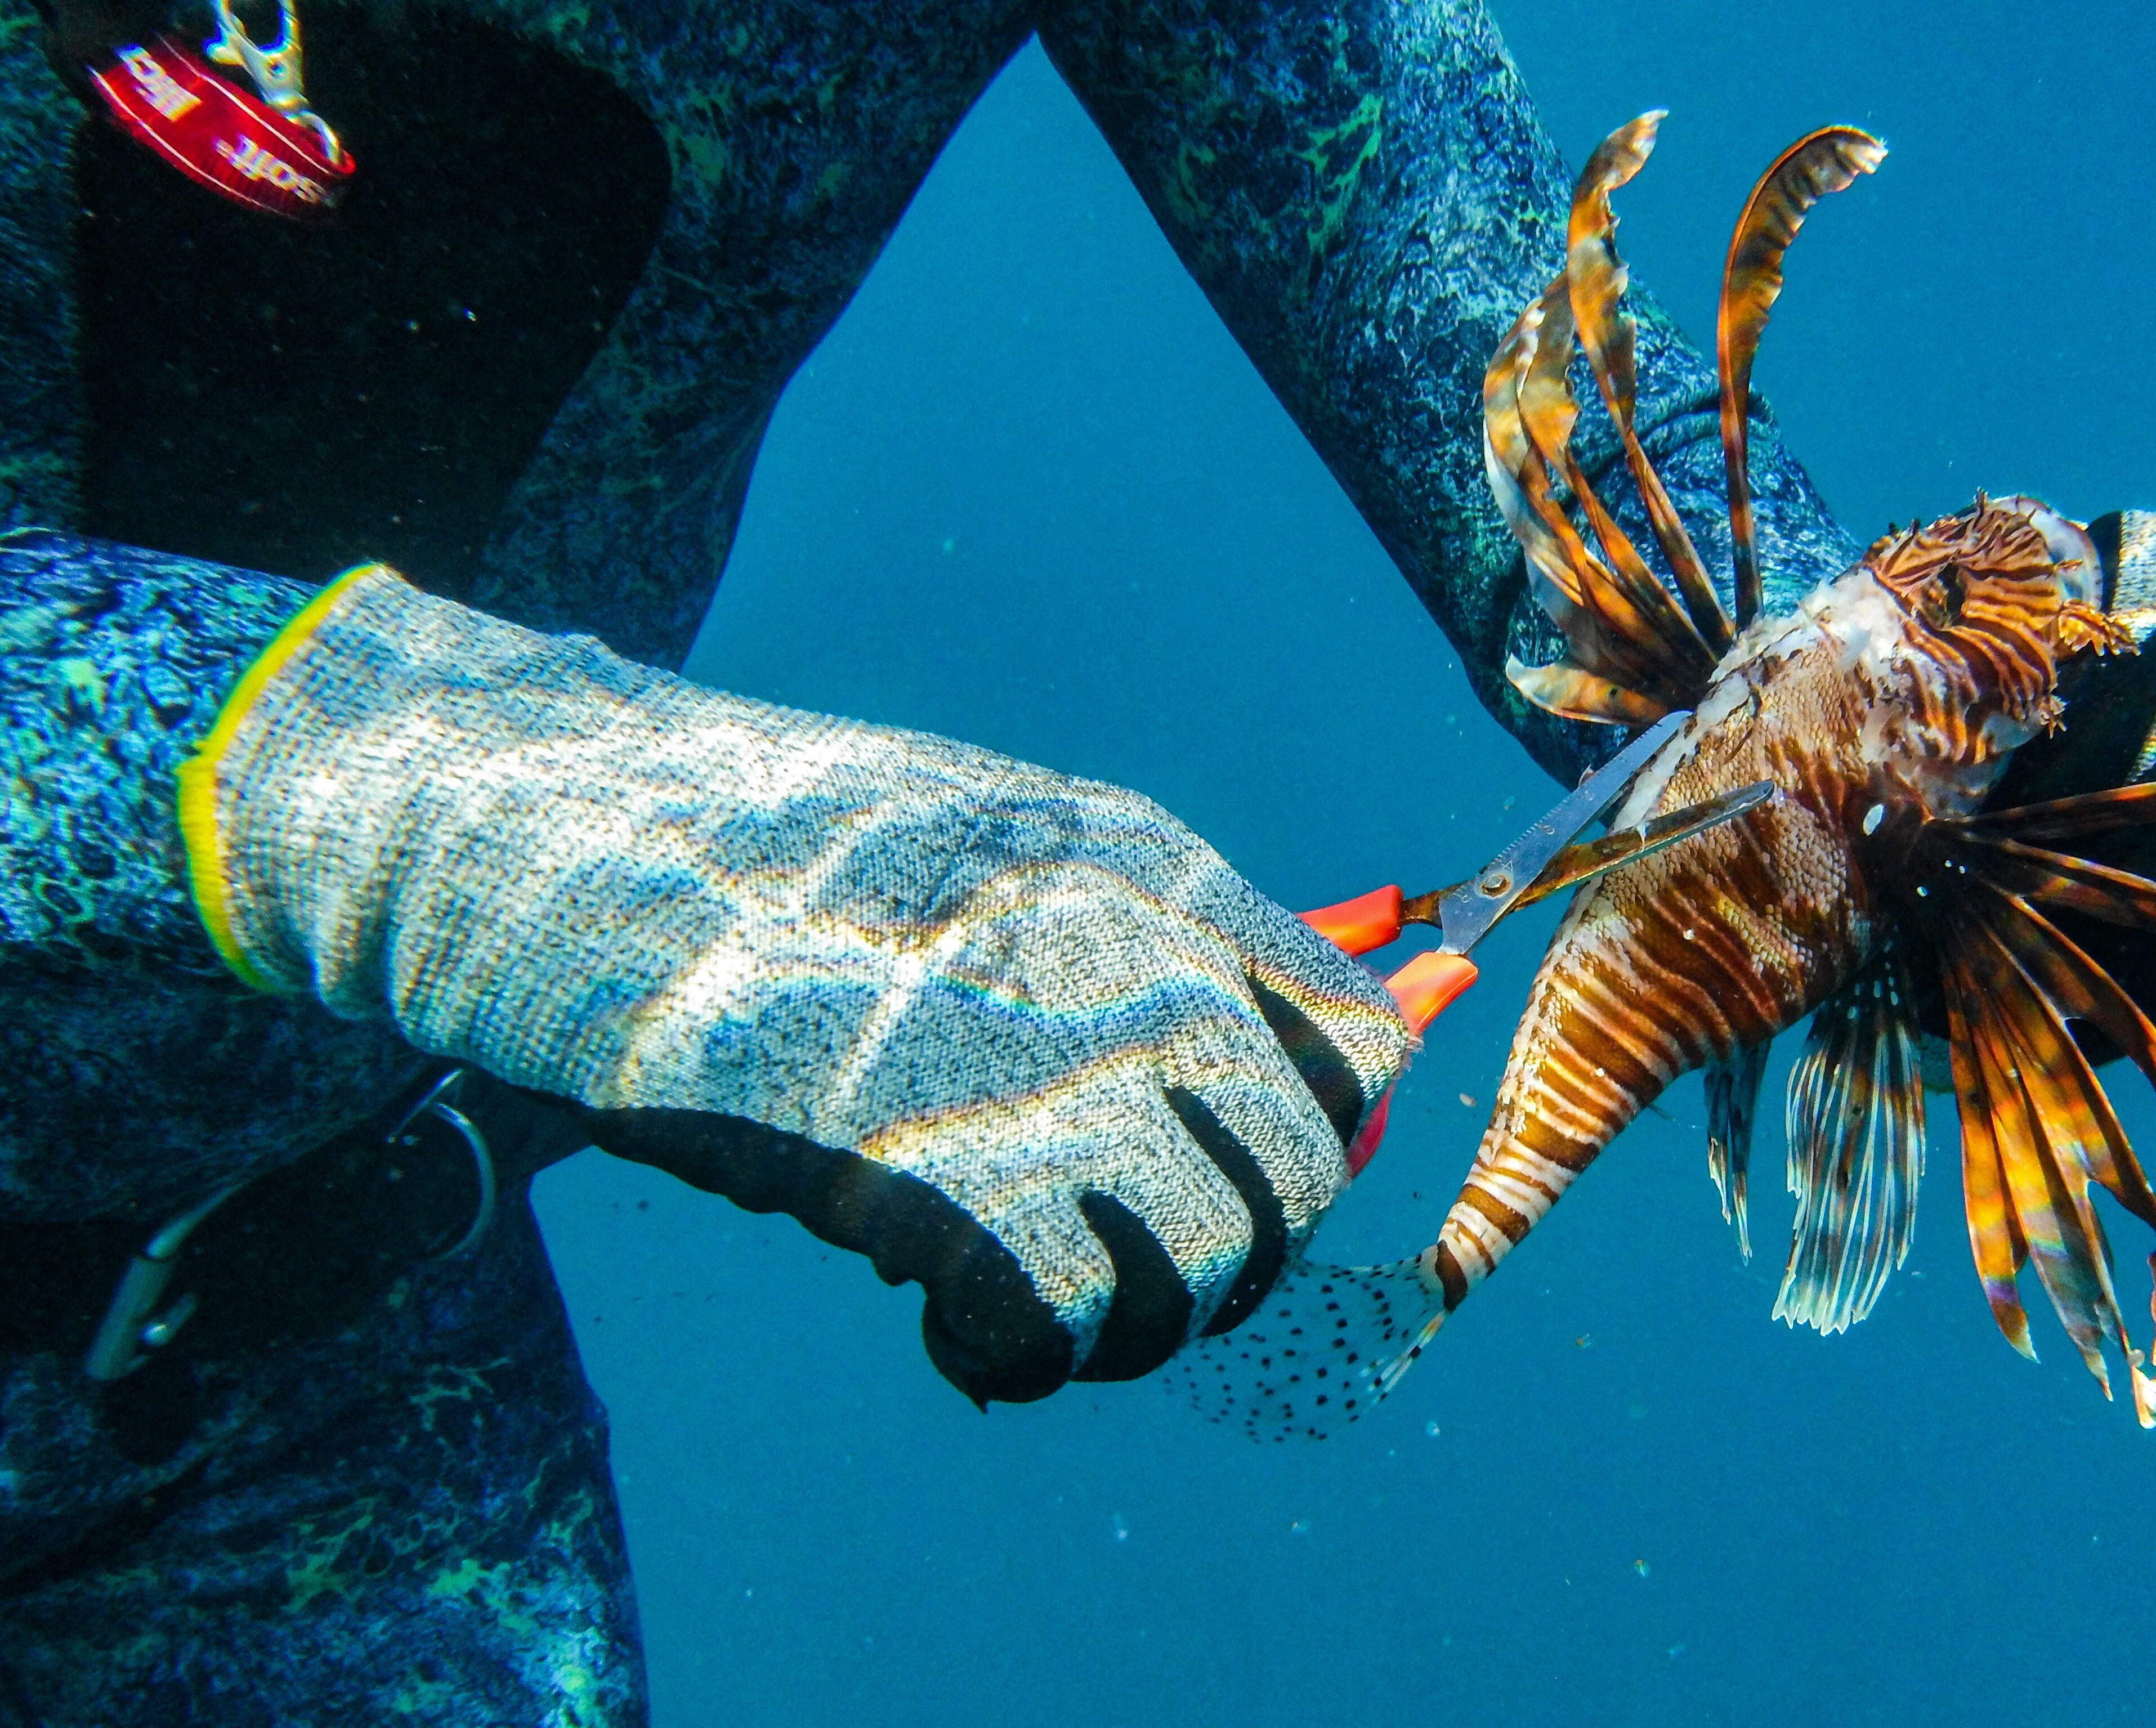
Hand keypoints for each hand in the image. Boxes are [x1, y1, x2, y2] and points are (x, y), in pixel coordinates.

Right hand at [183, 567, 1407, 1403]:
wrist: (577, 837)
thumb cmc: (773, 854)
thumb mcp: (997, 851)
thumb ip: (1141, 945)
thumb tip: (1267, 1052)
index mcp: (1154, 873)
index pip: (1355, 1033)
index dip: (1316, 1132)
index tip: (1228, 1175)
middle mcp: (1135, 966)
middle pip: (1301, 1176)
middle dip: (1231, 1258)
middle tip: (1115, 1273)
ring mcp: (1045, 1067)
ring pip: (1209, 1265)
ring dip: (1130, 1322)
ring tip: (1025, 1303)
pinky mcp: (936, 1172)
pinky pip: (1064, 1325)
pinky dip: (1016, 1359)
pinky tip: (944, 1328)